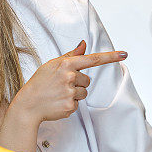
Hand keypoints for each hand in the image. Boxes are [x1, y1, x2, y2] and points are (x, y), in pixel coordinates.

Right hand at [8, 40, 127, 124]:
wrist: (28, 104)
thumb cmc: (39, 83)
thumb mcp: (52, 65)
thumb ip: (71, 55)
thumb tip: (83, 44)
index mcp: (65, 64)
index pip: (92, 59)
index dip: (110, 56)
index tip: (124, 54)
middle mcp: (69, 77)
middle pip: (87, 80)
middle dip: (77, 83)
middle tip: (61, 85)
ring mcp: (70, 92)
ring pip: (84, 92)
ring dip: (74, 94)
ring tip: (58, 94)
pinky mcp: (70, 106)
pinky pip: (77, 104)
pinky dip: (69, 104)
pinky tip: (58, 102)